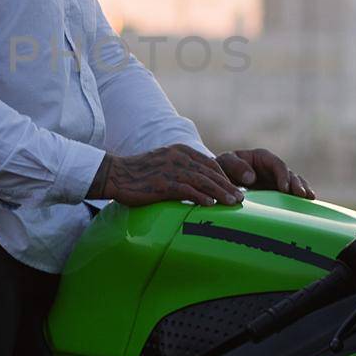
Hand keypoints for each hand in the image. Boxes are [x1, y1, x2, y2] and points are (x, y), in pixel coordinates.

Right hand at [88, 144, 243, 206]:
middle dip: (228, 186)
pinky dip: (200, 197)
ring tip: (232, 203)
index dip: (224, 176)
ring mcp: (170, 170)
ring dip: (220, 192)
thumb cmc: (139, 172)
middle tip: (241, 198)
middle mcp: (178, 157)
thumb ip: (182, 168)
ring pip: (202, 181)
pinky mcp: (162, 184)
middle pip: (209, 172)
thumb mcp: (164, 162)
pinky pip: (186, 190)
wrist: (115, 174)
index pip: (209, 163)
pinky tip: (210, 205)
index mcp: (180, 150)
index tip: (235, 188)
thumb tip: (200, 183)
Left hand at [215, 148, 314, 198]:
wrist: (219, 177)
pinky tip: (307, 204)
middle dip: (296, 183)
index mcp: (261, 157)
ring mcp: (275, 178)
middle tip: (302, 195)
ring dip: (301, 190)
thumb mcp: (225, 163)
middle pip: (289, 173)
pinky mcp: (275, 190)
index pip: (277, 164)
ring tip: (309, 199)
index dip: (282, 175)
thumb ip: (235, 167)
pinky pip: (290, 192)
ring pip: (293, 182)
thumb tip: (252, 177)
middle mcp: (272, 167)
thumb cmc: (221, 167)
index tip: (284, 188)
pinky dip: (298, 197)